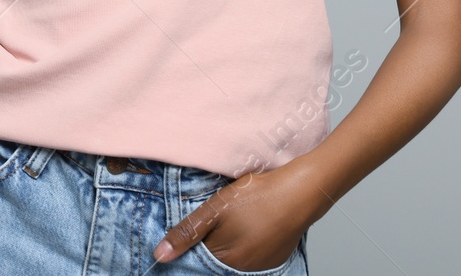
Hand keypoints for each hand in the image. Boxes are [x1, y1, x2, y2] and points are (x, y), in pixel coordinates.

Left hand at [153, 164, 318, 269]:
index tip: (189, 229)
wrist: (300, 192)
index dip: (189, 243)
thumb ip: (187, 232)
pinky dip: (243, 243)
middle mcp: (244, 269)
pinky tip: (246, 225)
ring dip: (225, 243)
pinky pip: (251, 255)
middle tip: (212, 219)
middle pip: (214, 260)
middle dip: (207, 243)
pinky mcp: (275, 257)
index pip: (196, 260)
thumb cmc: (257, 198)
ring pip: (232, 257)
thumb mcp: (215, 210)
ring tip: (230, 220)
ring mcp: (262, 265)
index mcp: (226, 260)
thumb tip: (160, 255)